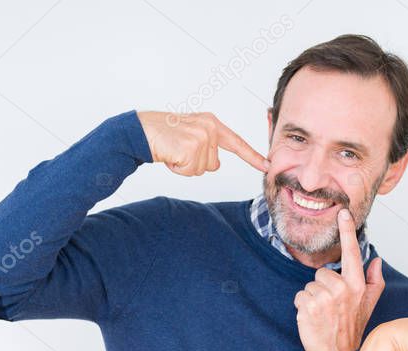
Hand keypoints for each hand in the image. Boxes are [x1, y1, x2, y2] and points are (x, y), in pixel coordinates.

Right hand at [136, 111, 269, 175]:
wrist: (140, 130)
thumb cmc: (164, 134)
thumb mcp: (192, 134)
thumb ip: (209, 146)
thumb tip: (217, 165)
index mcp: (212, 123)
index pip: (237, 143)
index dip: (252, 156)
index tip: (267, 165)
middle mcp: (209, 128)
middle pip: (213, 165)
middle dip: (195, 163)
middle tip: (179, 149)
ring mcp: (201, 137)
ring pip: (202, 169)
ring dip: (186, 166)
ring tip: (173, 150)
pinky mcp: (190, 147)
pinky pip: (191, 171)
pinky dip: (178, 168)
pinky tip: (170, 155)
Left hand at [294, 208, 384, 350]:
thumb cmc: (352, 328)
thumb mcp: (369, 304)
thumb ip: (374, 280)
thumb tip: (376, 259)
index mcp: (358, 285)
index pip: (352, 253)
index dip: (347, 231)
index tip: (342, 212)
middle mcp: (343, 289)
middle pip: (322, 273)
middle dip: (322, 288)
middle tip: (331, 308)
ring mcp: (325, 298)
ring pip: (309, 285)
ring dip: (312, 299)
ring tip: (322, 315)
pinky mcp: (309, 306)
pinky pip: (299, 296)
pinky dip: (302, 307)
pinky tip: (312, 319)